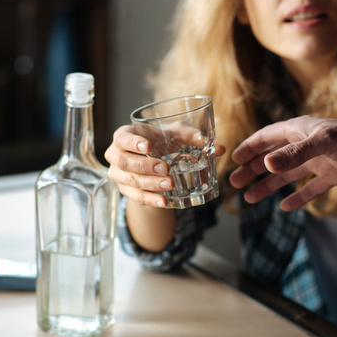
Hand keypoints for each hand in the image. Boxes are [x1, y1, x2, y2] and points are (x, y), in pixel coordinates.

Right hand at [105, 125, 225, 207]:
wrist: (153, 161)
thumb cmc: (163, 141)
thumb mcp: (177, 135)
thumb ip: (195, 137)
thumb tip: (220, 148)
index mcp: (124, 136)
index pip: (120, 137)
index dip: (131, 142)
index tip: (148, 147)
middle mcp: (116, 155)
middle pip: (124, 162)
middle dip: (145, 166)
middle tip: (165, 168)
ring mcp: (119, 175)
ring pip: (130, 181)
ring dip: (150, 184)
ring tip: (170, 184)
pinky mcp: (127, 191)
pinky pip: (137, 198)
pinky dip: (151, 200)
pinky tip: (165, 202)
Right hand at [230, 115, 336, 210]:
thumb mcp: (323, 143)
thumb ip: (295, 154)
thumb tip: (266, 164)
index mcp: (299, 131)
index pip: (266, 138)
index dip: (249, 149)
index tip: (233, 161)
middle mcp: (306, 145)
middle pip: (272, 158)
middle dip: (253, 170)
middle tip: (236, 184)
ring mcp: (319, 161)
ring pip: (287, 175)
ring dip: (269, 185)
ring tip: (250, 198)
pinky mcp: (334, 175)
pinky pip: (310, 188)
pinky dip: (297, 197)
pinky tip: (286, 207)